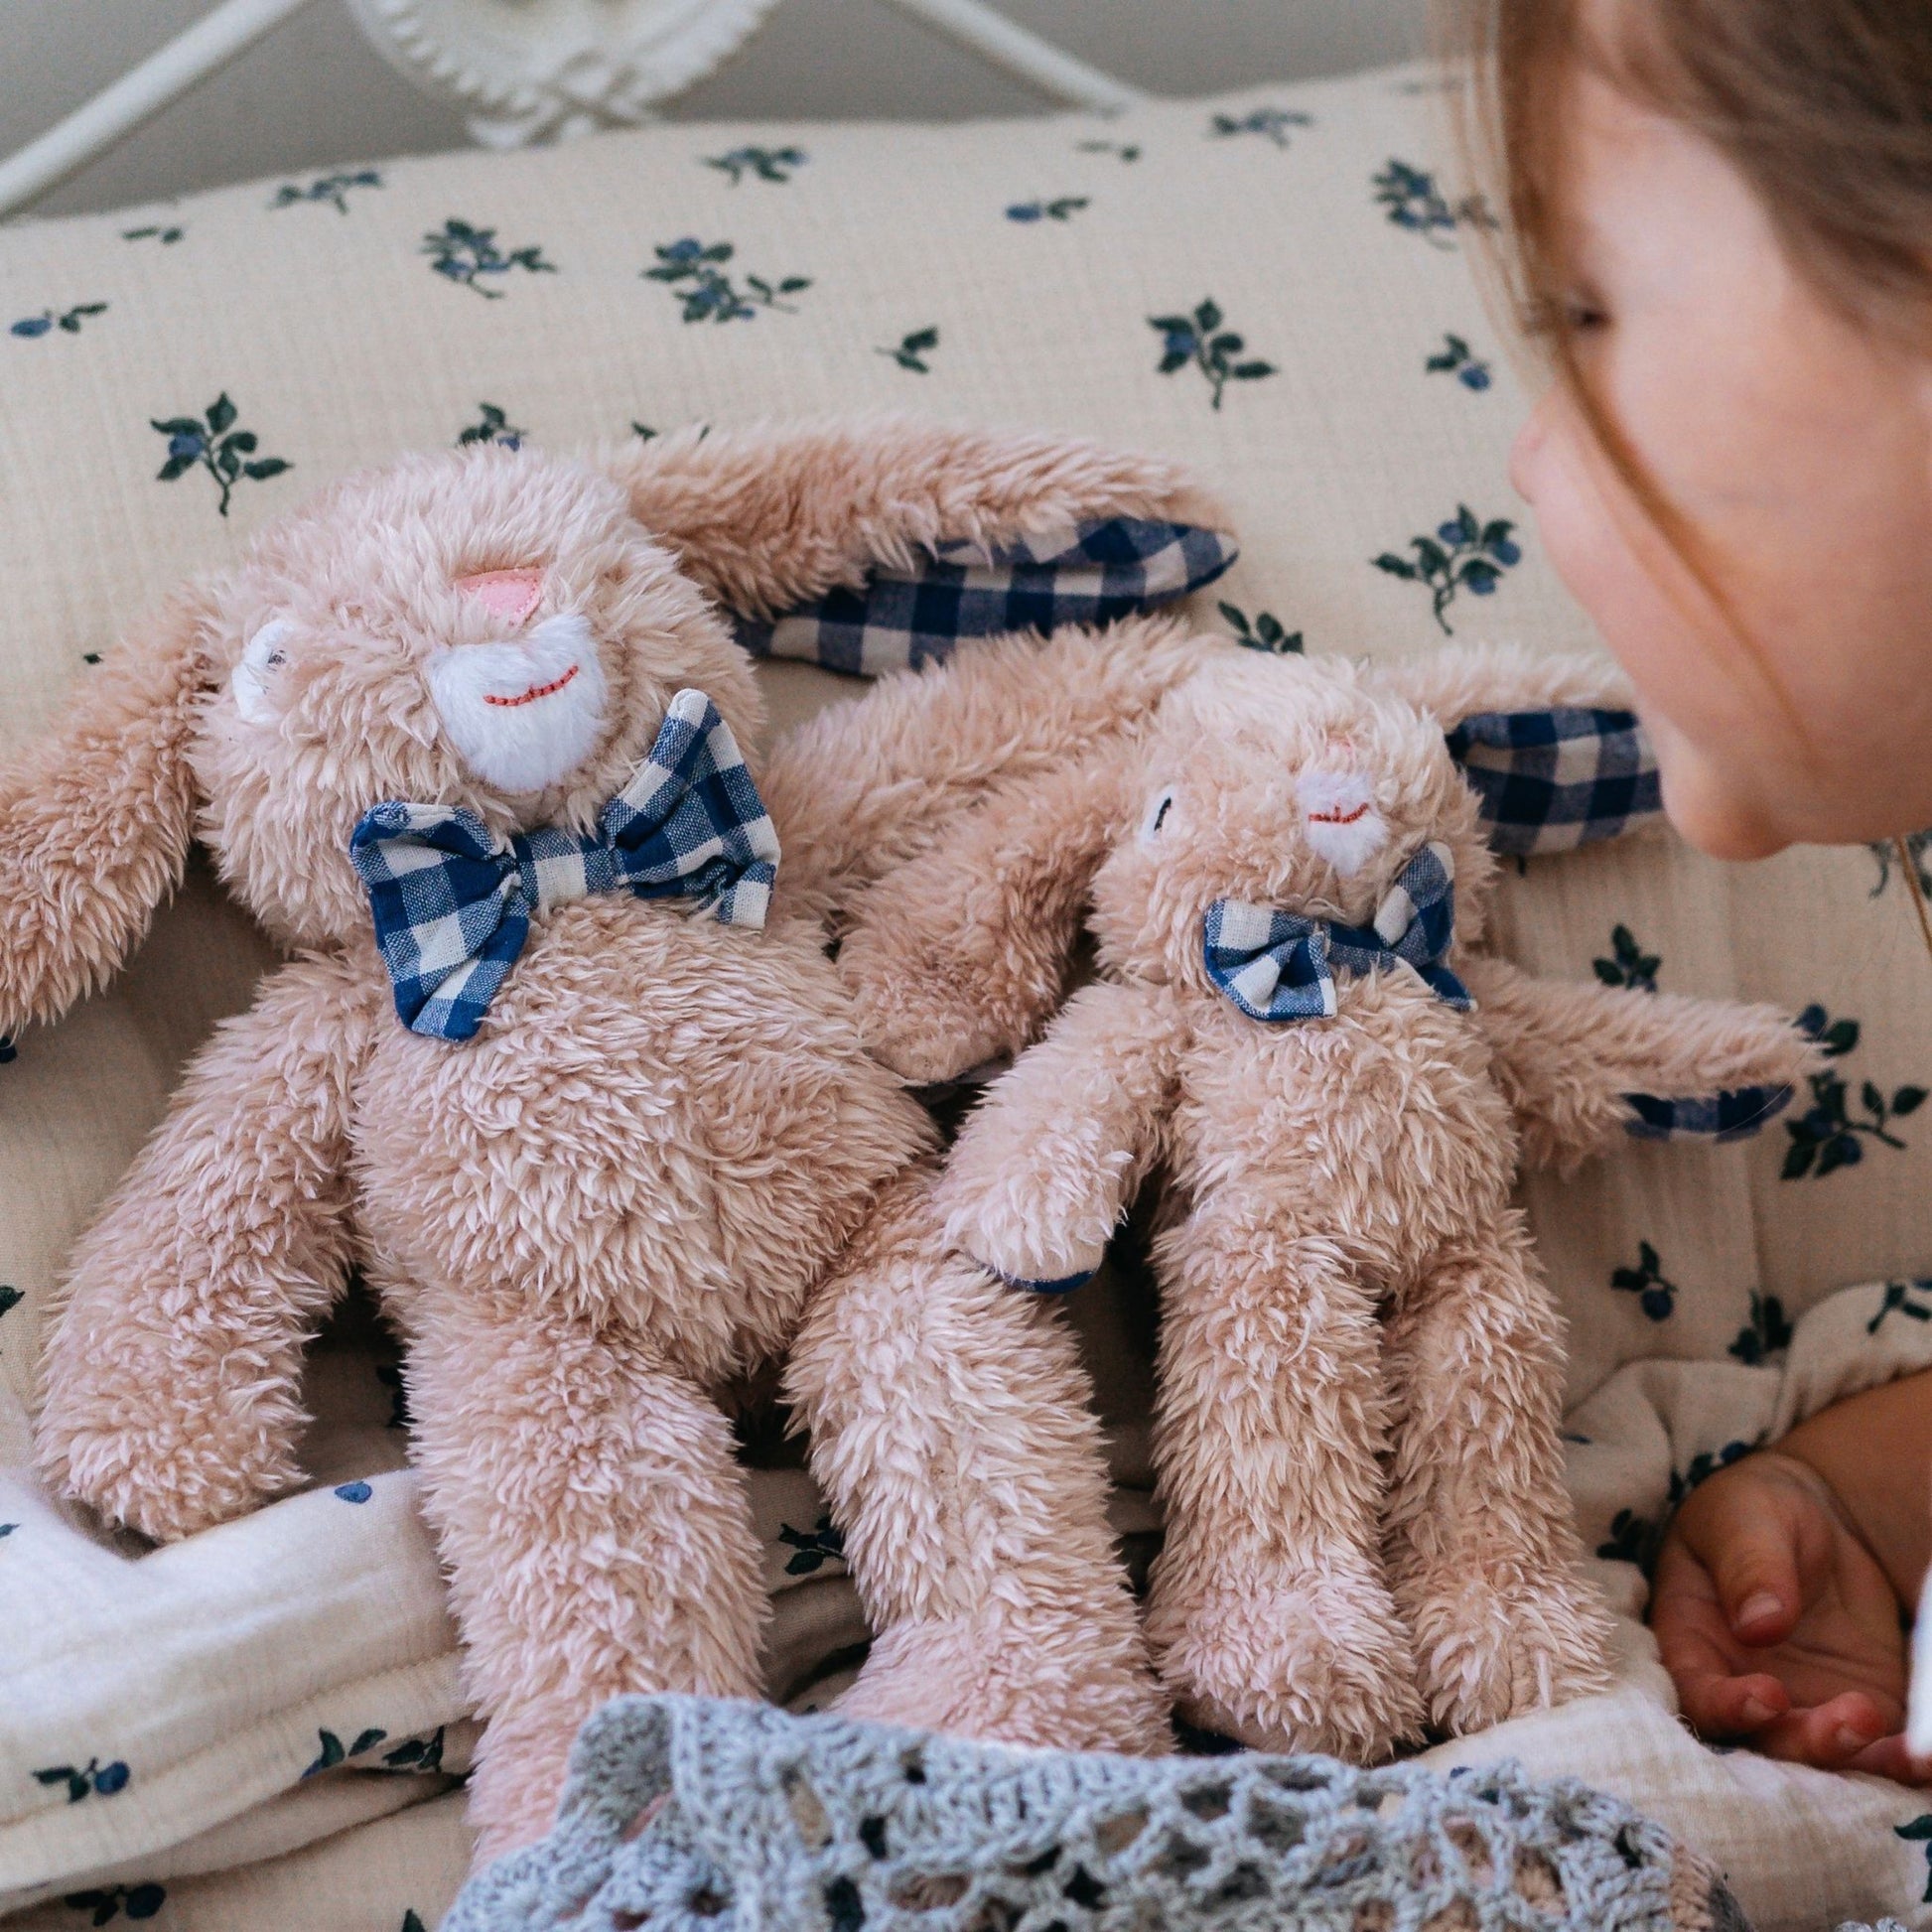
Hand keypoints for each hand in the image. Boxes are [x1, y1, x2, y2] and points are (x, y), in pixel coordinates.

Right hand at [1650, 1449, 1931, 1781]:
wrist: (1815, 1516)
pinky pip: (1874, 1747)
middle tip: (1849, 1720)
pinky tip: (1920, 1756)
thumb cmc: (1755, 1511)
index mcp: (1695, 1640)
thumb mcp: (1743, 1519)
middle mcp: (1742, 1684)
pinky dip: (1895, 1759)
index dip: (1726, 1706)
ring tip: (1889, 1734)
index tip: (1765, 1696)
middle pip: (1764, 1737)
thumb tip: (1759, 1625)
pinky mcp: (1855, 1706)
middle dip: (1806, 1741)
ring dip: (1854, 1758)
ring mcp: (1801, 1701)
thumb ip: (1748, 1566)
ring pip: (1820, 1752)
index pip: (1699, 1691)